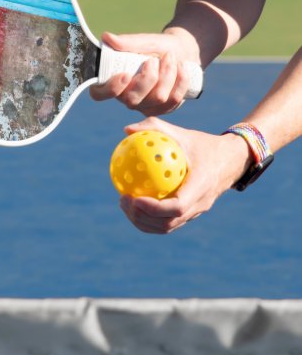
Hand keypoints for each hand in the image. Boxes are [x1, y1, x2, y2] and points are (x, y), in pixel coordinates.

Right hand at [90, 30, 199, 115]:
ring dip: (167, 74)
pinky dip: (180, 80)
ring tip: (170, 57)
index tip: (125, 74)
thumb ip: (126, 42)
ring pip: (157, 98)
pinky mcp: (163, 109)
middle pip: (132, 100)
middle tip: (153, 60)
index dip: (110, 89)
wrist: (181, 51)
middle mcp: (126, 97)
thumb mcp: (143, 41)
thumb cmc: (156, 47)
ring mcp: (144, 106)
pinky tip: (181, 67)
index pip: (99, 94)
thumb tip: (106, 37)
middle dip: (148, 78)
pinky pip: (173, 100)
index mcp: (113, 81)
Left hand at [118, 117, 252, 233]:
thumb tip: (126, 130)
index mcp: (201, 186)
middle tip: (123, 199)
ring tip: (124, 204)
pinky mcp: (191, 214)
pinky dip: (149, 218)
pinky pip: (168, 222)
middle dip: (142, 217)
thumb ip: (155, 128)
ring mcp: (196, 212)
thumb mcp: (182, 133)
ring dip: (143, 221)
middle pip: (168, 223)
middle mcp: (200, 204)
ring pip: (167, 227)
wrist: (231, 160)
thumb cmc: (203, 144)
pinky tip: (133, 203)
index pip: (177, 207)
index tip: (134, 198)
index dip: (154, 208)